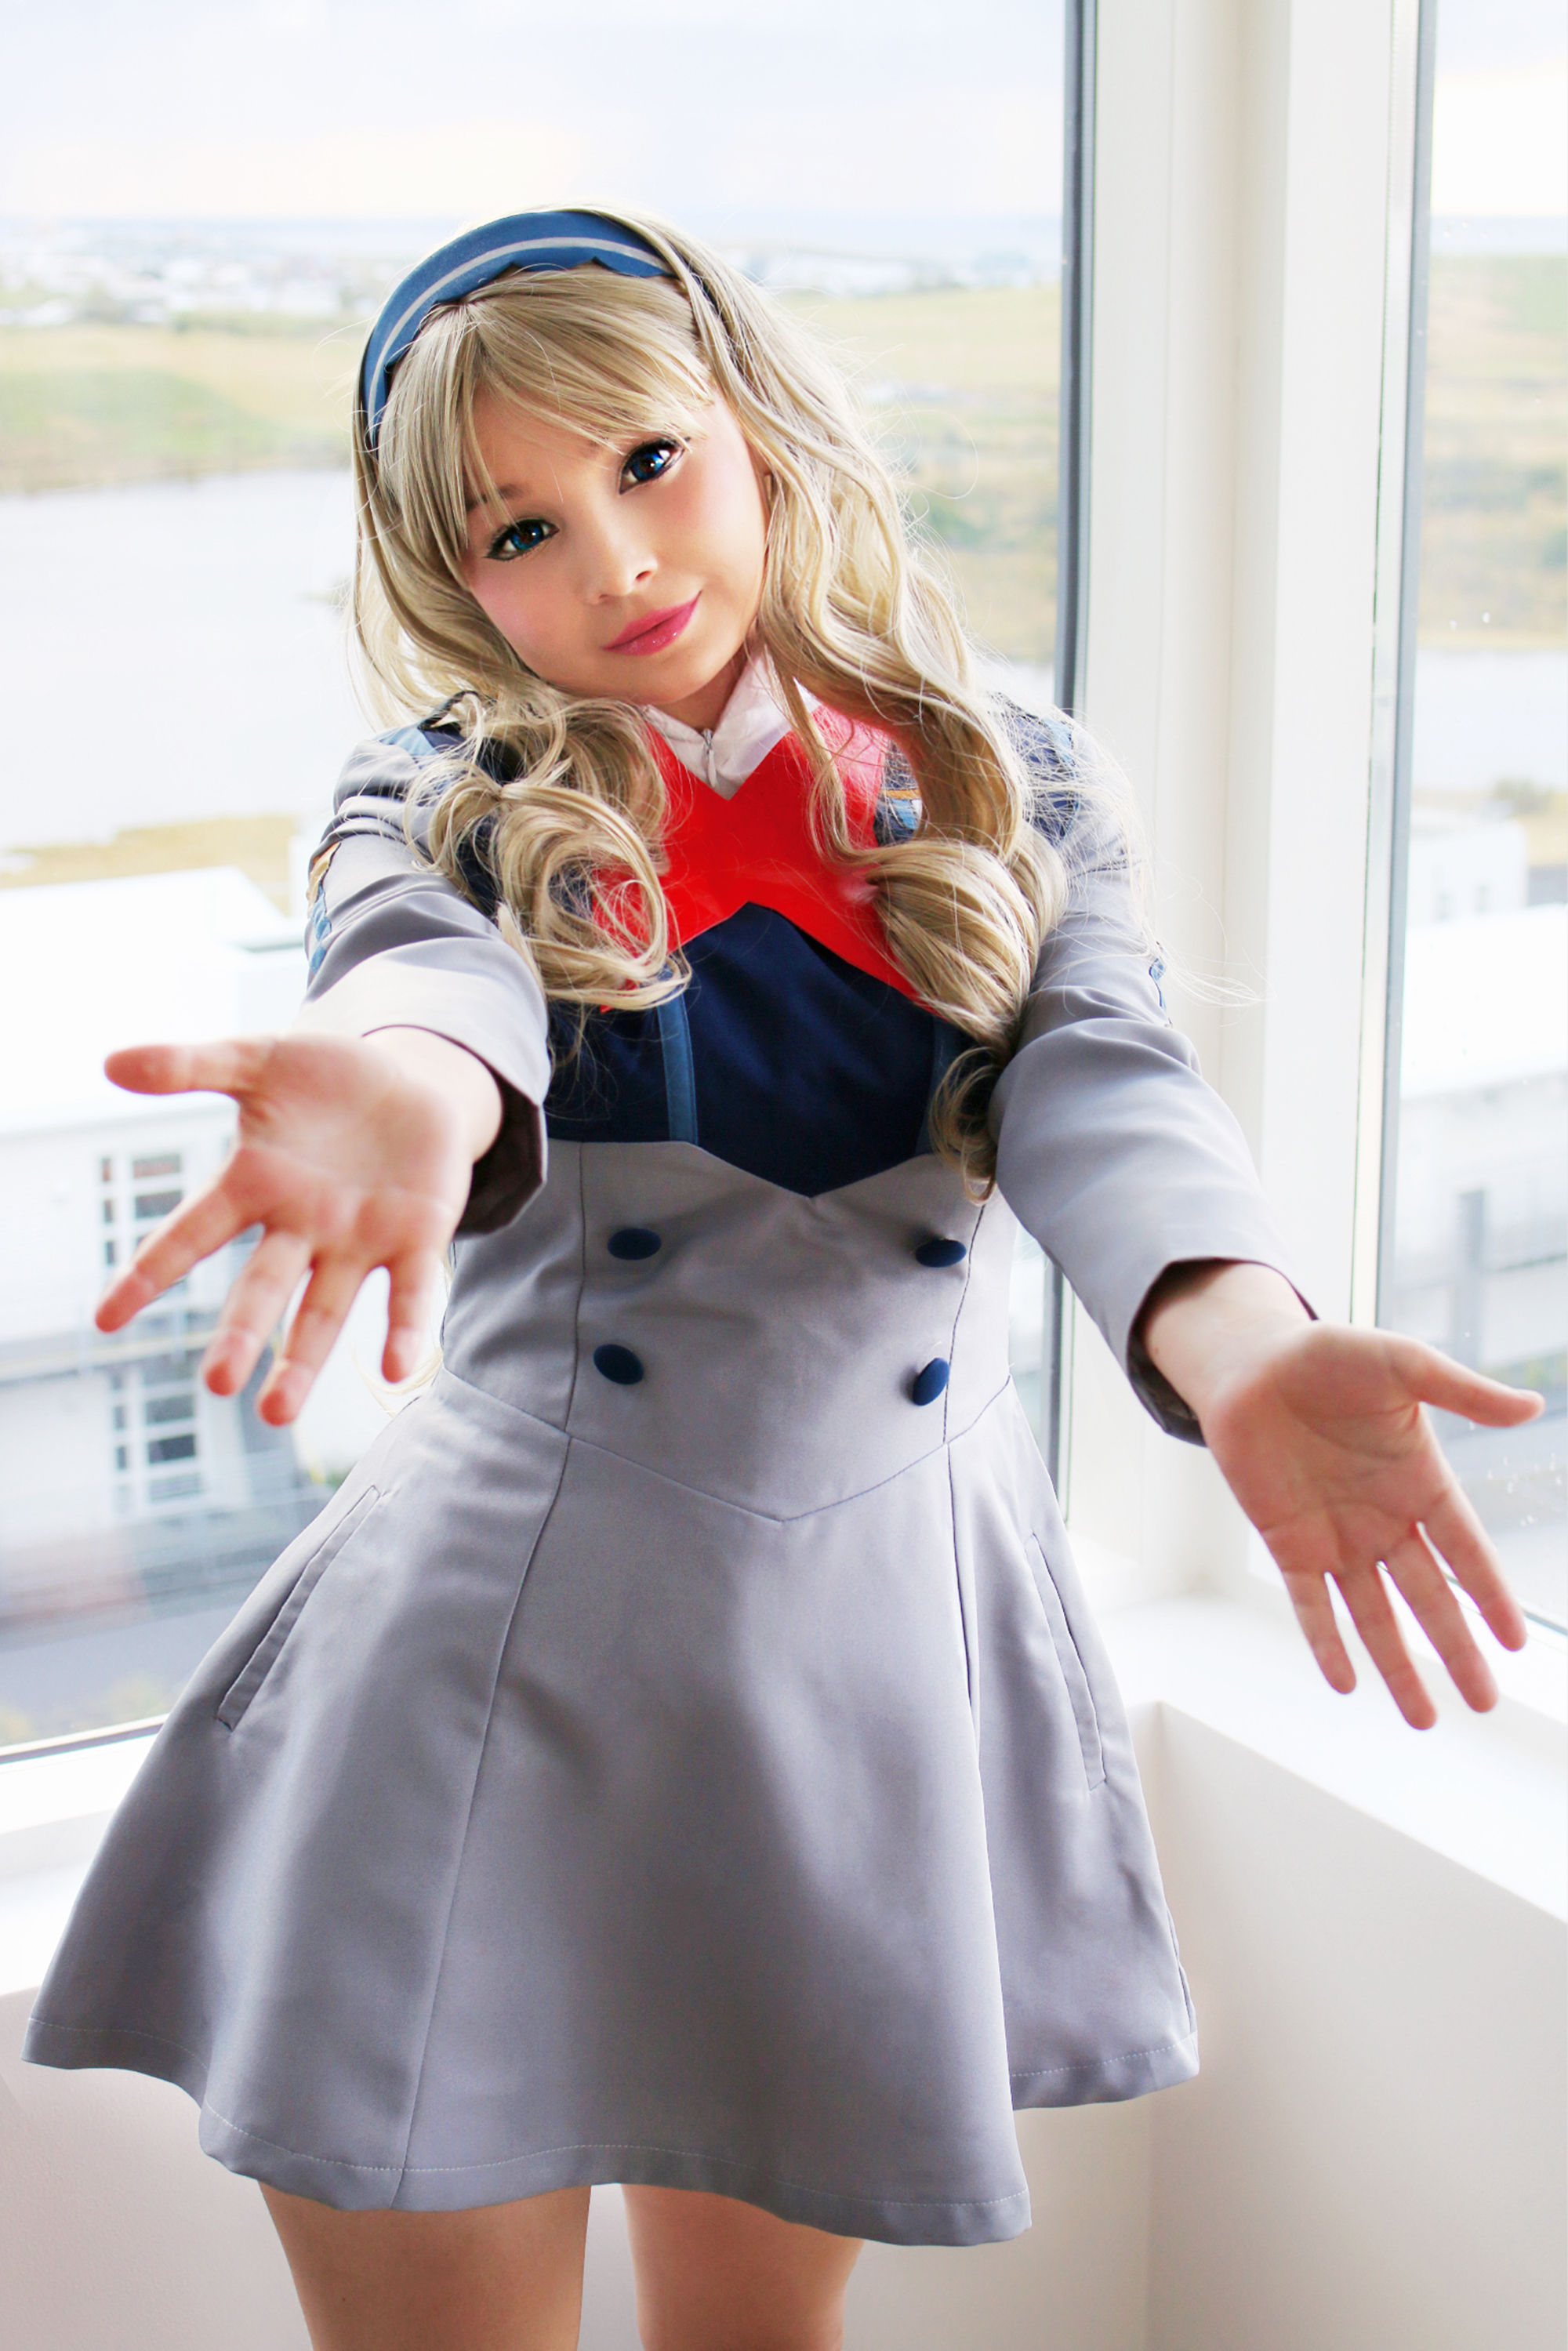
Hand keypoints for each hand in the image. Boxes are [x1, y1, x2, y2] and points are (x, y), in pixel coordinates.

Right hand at [96, 1030, 501, 1425]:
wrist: (412, 1082)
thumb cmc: (326, 1078)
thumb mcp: (259, 1059)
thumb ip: (191, 1064)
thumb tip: (110, 1062)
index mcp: (255, 1186)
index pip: (190, 1234)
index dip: (149, 1273)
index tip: (104, 1321)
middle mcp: (301, 1228)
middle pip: (262, 1289)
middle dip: (242, 1335)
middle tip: (218, 1384)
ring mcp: (358, 1240)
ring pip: (326, 1310)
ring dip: (305, 1361)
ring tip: (277, 1413)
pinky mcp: (417, 1238)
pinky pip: (410, 1291)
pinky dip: (404, 1329)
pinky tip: (398, 1369)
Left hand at [1142, 1264, 1537, 1726]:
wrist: (1249, 1363)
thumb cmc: (1328, 1357)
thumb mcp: (1401, 1364)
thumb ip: (1461, 1391)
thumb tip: (1531, 1407)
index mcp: (1420, 1483)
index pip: (1465, 1551)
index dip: (1488, 1595)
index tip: (1515, 1642)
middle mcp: (1384, 1520)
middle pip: (1427, 1598)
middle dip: (1454, 1651)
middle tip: (1484, 1702)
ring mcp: (1336, 1536)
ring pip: (1374, 1615)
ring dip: (1397, 1665)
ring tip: (1425, 1718)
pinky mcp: (1288, 1543)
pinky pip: (1311, 1603)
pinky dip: (1326, 1641)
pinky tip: (1346, 1681)